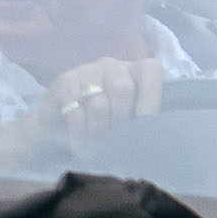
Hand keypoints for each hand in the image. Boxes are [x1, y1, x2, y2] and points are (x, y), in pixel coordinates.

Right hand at [43, 56, 162, 151]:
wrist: (65, 123)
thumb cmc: (107, 124)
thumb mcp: (129, 121)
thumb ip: (141, 123)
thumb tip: (150, 141)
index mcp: (135, 72)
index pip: (151, 71)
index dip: (150, 100)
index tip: (144, 128)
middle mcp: (112, 66)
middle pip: (122, 89)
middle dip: (120, 123)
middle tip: (116, 146)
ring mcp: (87, 71)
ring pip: (99, 104)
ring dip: (99, 133)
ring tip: (98, 151)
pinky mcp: (66, 81)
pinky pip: (76, 110)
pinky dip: (80, 134)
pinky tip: (80, 148)